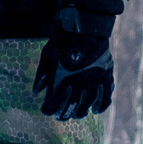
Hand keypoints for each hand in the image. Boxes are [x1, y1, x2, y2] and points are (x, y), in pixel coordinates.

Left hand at [34, 0, 119, 121]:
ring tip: (77, 115)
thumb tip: (36, 93)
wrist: (85, 26)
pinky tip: (96, 111)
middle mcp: (79, 81)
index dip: (50, 109)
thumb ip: (42, 75)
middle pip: (72, 105)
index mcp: (63, 77)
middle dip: (64, 113)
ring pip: (88, 103)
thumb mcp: (47, 54)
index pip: (56, 101)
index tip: (46, 111)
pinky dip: (101, 105)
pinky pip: (106, 95)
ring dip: (81, 112)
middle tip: (60, 117)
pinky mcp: (106, 75)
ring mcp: (94, 79)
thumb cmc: (63, 40)